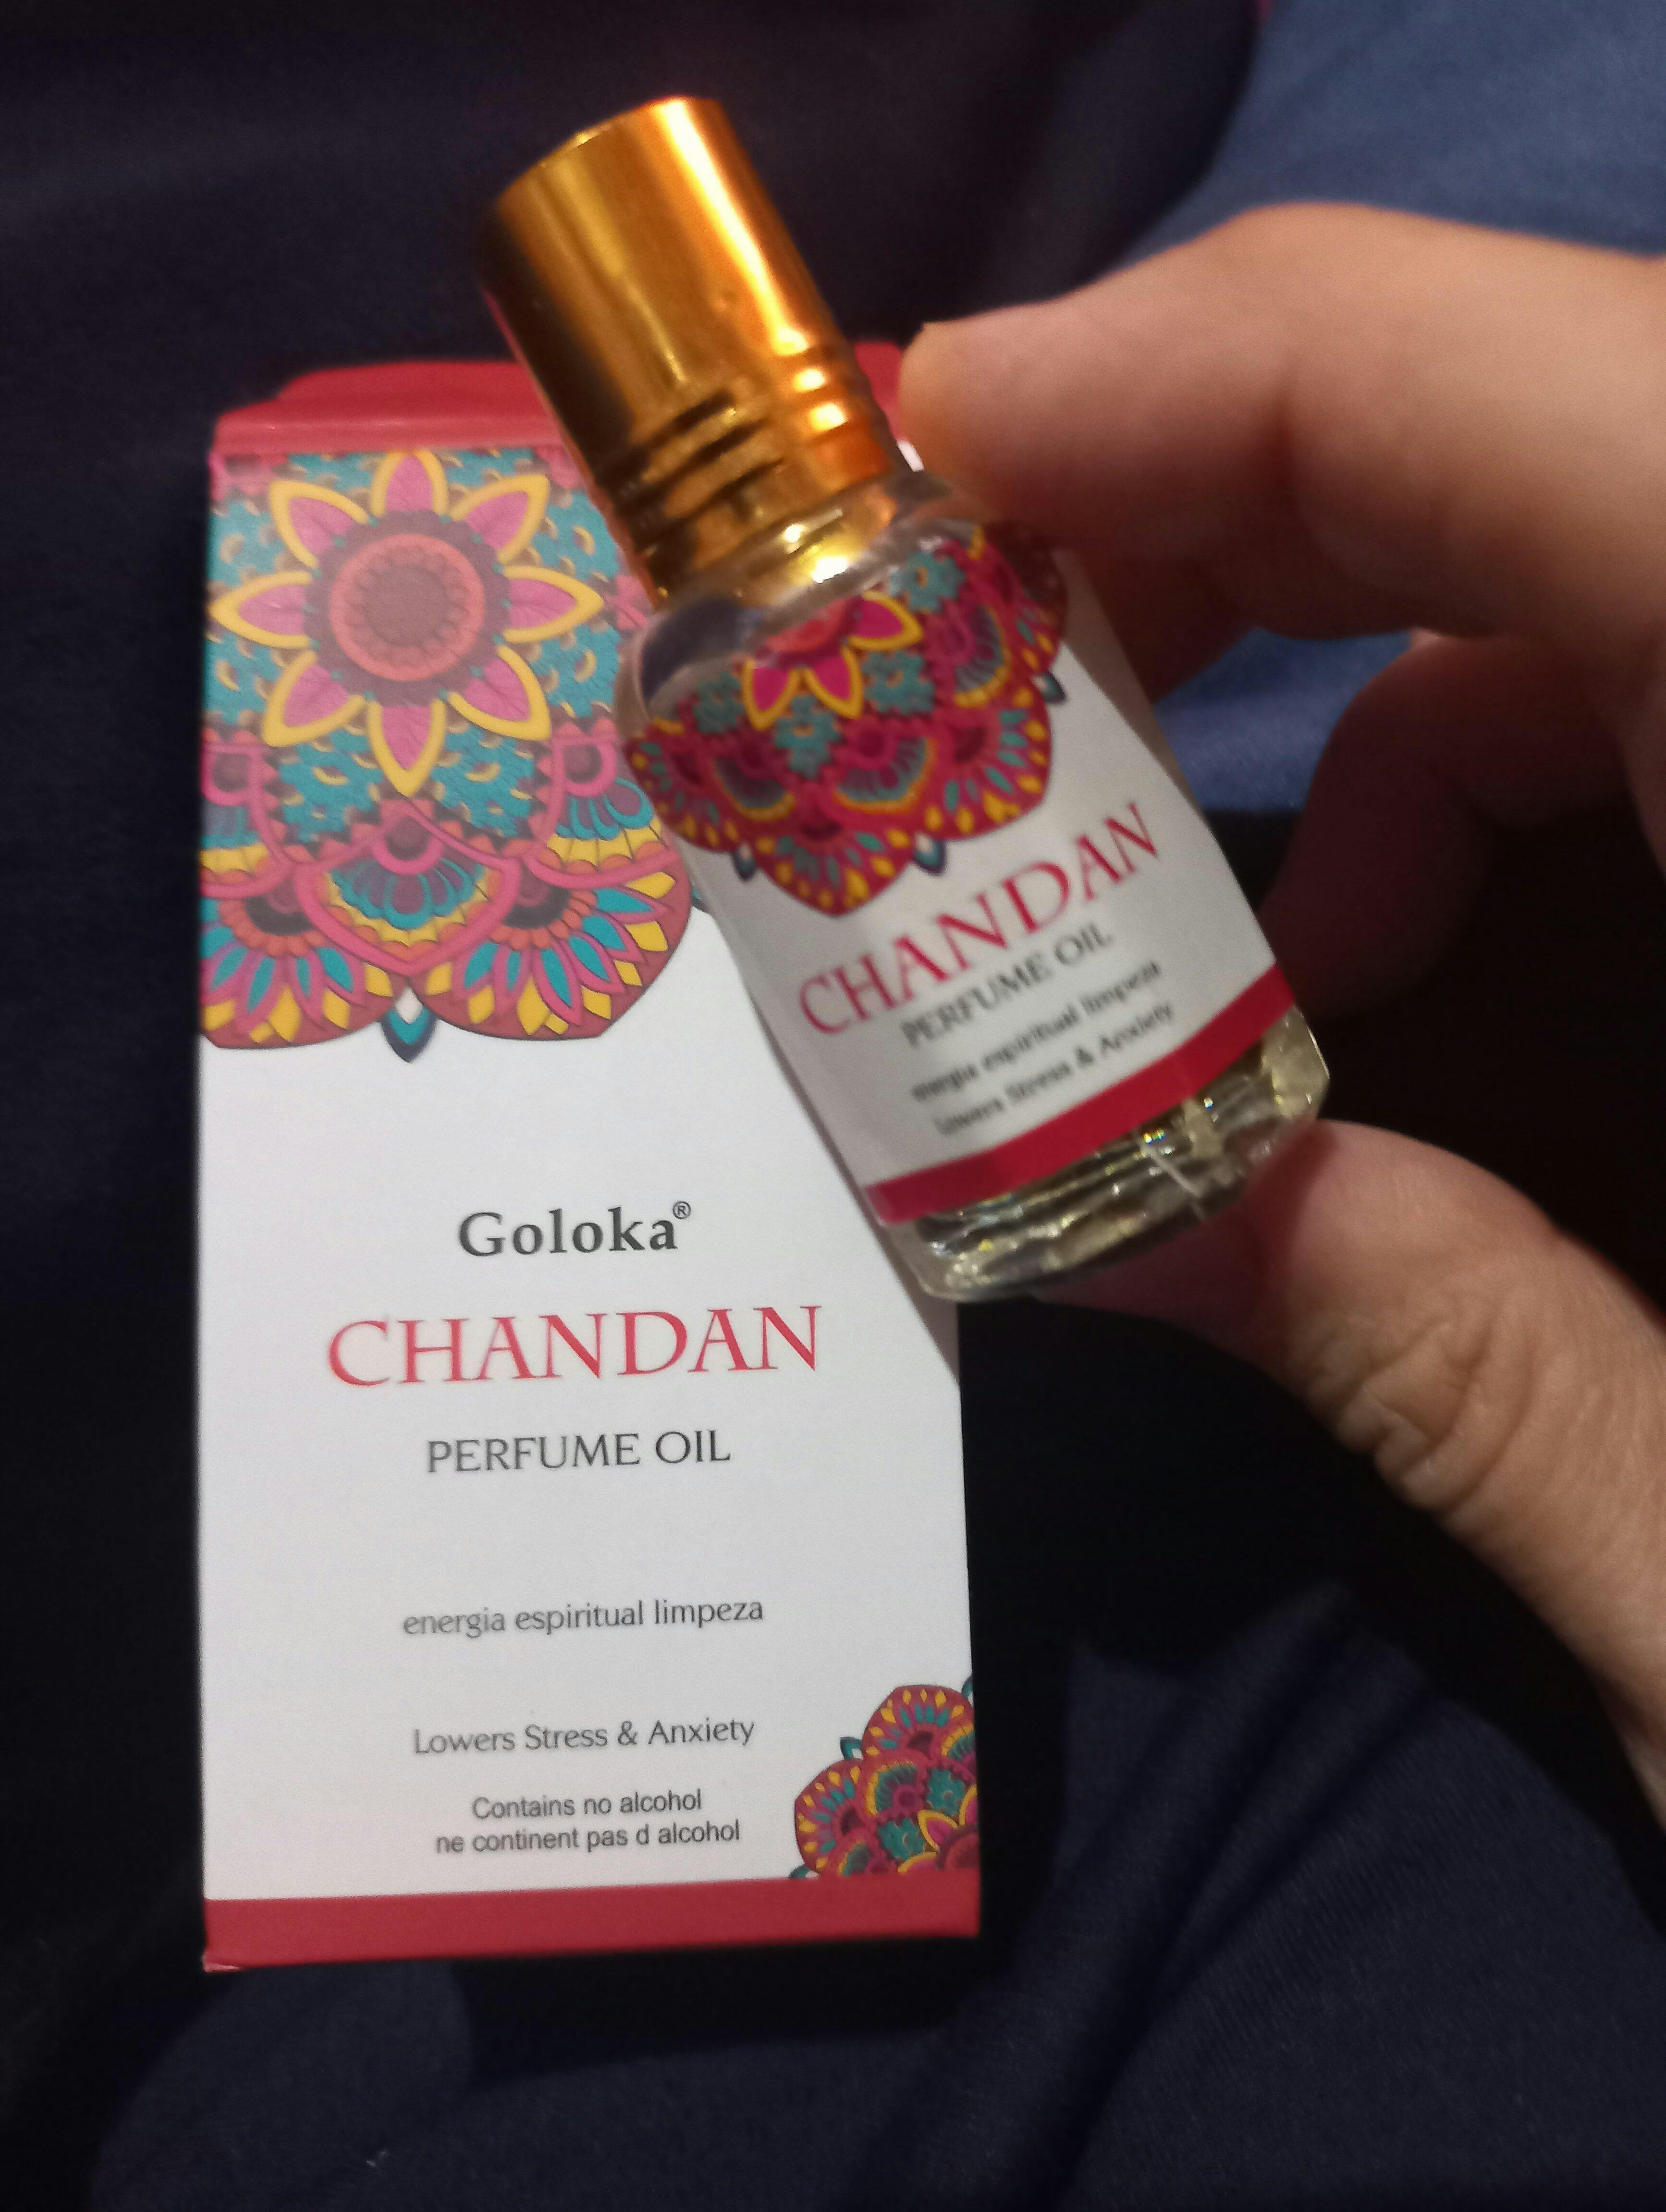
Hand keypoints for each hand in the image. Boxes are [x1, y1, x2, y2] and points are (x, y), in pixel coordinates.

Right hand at [901, 207, 1665, 1818]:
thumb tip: (1110, 1220)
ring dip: (1360, 709)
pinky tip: (1393, 999)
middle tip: (970, 667)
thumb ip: (1468, 1374)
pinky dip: (1496, 797)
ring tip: (1185, 959)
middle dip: (1241, 505)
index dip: (1228, 367)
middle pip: (1590, 431)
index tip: (927, 443)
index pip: (1595, 417)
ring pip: (1621, 571)